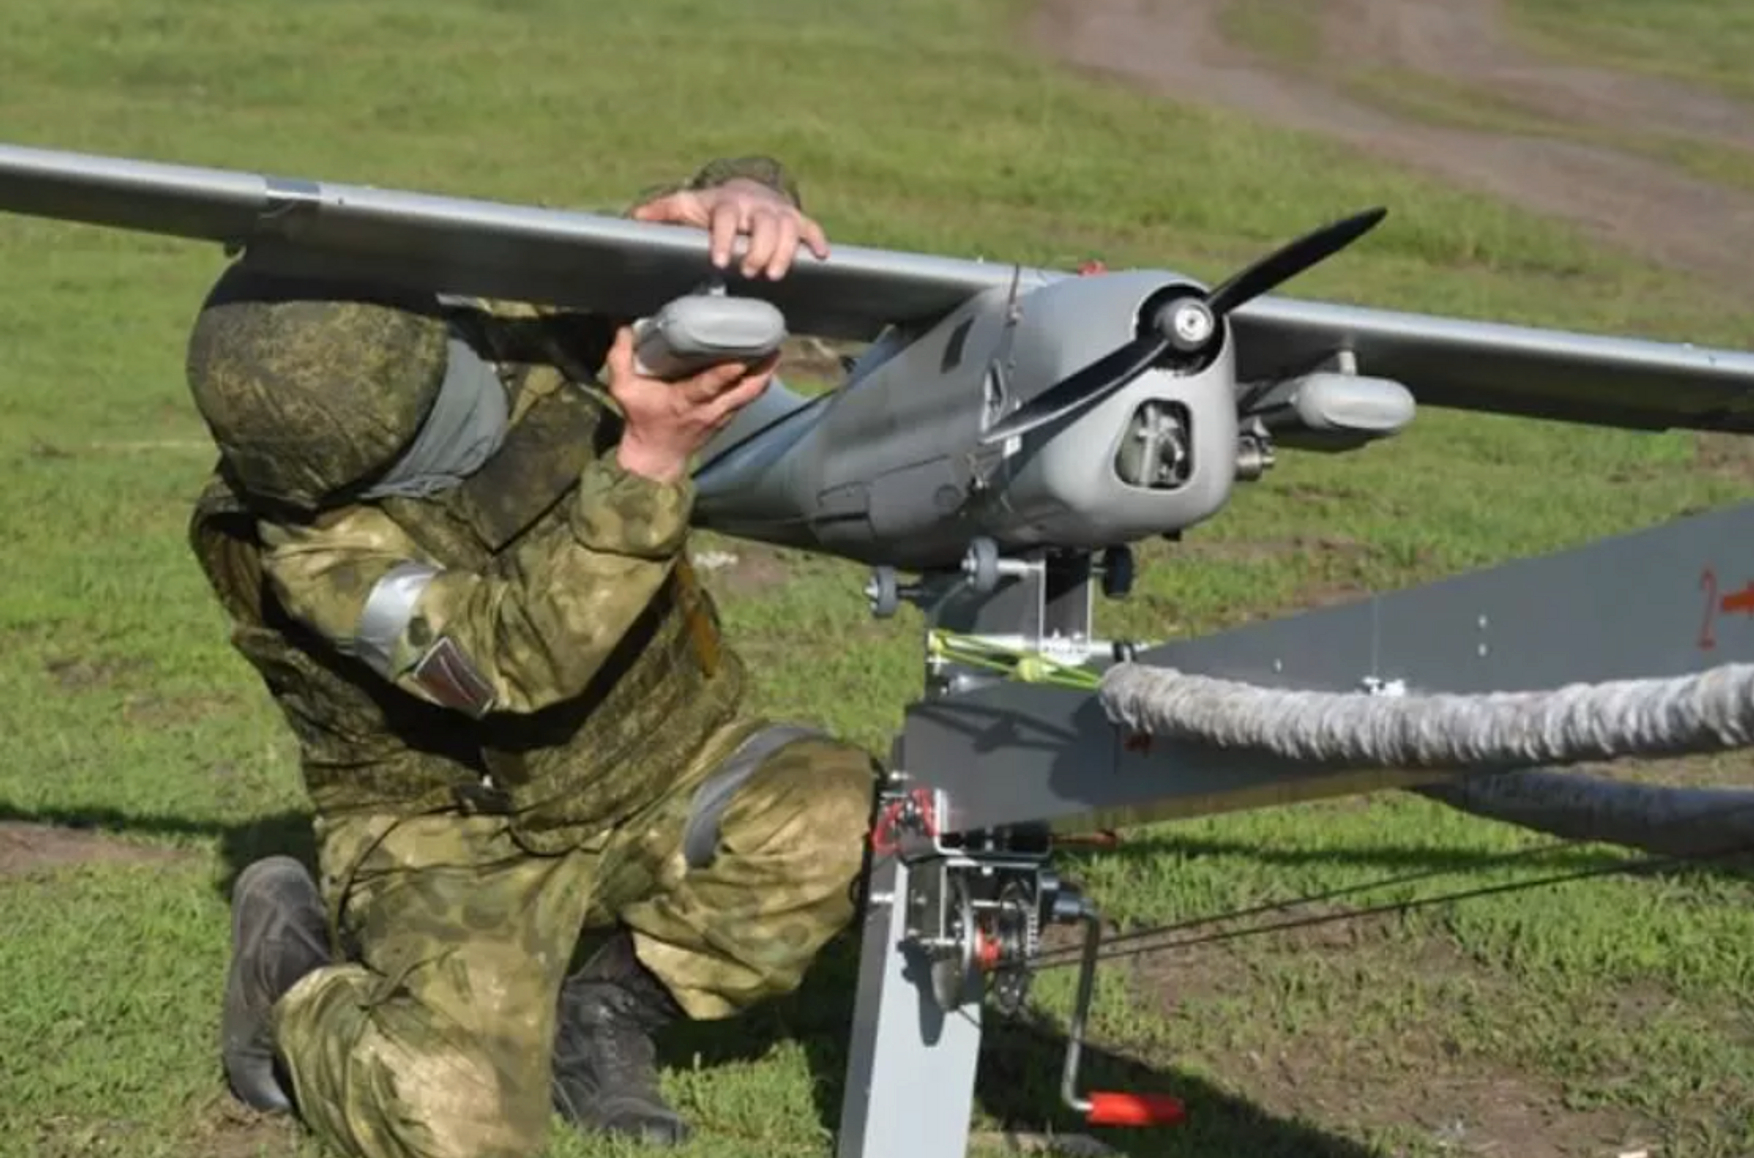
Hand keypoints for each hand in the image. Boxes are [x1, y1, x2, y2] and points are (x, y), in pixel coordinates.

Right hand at [606, 326, 777, 483]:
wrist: (656, 458)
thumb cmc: (642, 420)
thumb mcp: (623, 391)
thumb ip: (620, 358)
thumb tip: (623, 327)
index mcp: (685, 401)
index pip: (709, 387)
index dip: (725, 374)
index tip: (740, 359)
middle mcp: (710, 409)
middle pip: (744, 391)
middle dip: (761, 370)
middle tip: (772, 343)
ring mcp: (723, 414)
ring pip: (751, 394)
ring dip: (765, 373)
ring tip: (775, 348)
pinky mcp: (729, 416)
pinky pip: (749, 397)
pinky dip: (759, 381)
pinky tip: (763, 362)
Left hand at [631, 178, 829, 279]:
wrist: (746, 191)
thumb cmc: (712, 208)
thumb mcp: (686, 206)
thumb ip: (662, 212)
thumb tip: (633, 218)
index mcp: (727, 204)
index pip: (726, 219)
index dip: (724, 238)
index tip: (720, 261)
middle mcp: (755, 206)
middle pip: (764, 225)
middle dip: (758, 249)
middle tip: (750, 272)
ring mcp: (778, 212)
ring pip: (789, 227)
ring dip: (785, 251)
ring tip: (774, 274)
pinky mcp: (796, 219)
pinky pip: (811, 227)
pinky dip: (817, 240)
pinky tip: (821, 257)